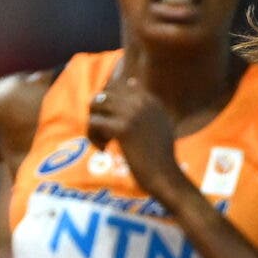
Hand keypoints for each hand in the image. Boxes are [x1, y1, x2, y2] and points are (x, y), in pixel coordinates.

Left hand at [85, 75, 183, 200]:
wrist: (165, 177)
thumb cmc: (161, 157)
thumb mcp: (160, 122)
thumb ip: (147, 104)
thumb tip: (131, 80)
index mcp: (150, 99)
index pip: (117, 87)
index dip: (108, 107)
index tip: (114, 127)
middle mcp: (141, 101)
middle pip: (103, 95)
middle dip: (98, 114)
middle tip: (105, 134)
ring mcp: (132, 113)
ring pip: (95, 105)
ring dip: (94, 124)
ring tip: (104, 142)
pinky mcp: (123, 128)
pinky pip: (93, 123)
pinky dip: (93, 137)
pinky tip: (104, 149)